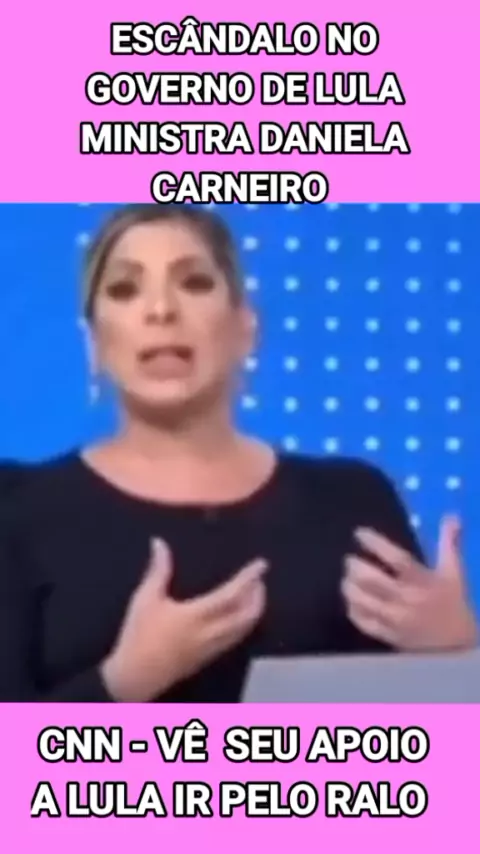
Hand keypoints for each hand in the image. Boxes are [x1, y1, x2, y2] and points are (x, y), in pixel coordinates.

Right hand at [101, 539, 267, 700]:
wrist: (135, 677)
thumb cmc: (139, 635)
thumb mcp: (145, 599)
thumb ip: (158, 570)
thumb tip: (159, 543)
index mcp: (197, 615)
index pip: (231, 594)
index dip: (249, 579)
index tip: (262, 565)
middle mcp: (211, 633)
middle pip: (247, 616)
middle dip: (258, 597)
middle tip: (259, 581)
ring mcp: (212, 648)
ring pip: (244, 630)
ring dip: (253, 611)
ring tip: (254, 596)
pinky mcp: (208, 658)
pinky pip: (235, 639)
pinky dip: (244, 624)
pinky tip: (238, 617)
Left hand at [342, 516, 477, 651]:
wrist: (457, 647)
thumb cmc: (453, 603)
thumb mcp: (454, 571)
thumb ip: (449, 542)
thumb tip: (452, 515)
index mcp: (424, 581)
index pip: (397, 559)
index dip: (375, 543)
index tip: (359, 533)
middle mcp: (408, 600)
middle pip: (373, 580)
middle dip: (356, 567)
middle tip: (349, 560)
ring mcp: (396, 620)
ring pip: (364, 601)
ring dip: (350, 587)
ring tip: (347, 579)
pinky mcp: (389, 636)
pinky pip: (363, 622)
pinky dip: (353, 610)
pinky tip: (352, 601)